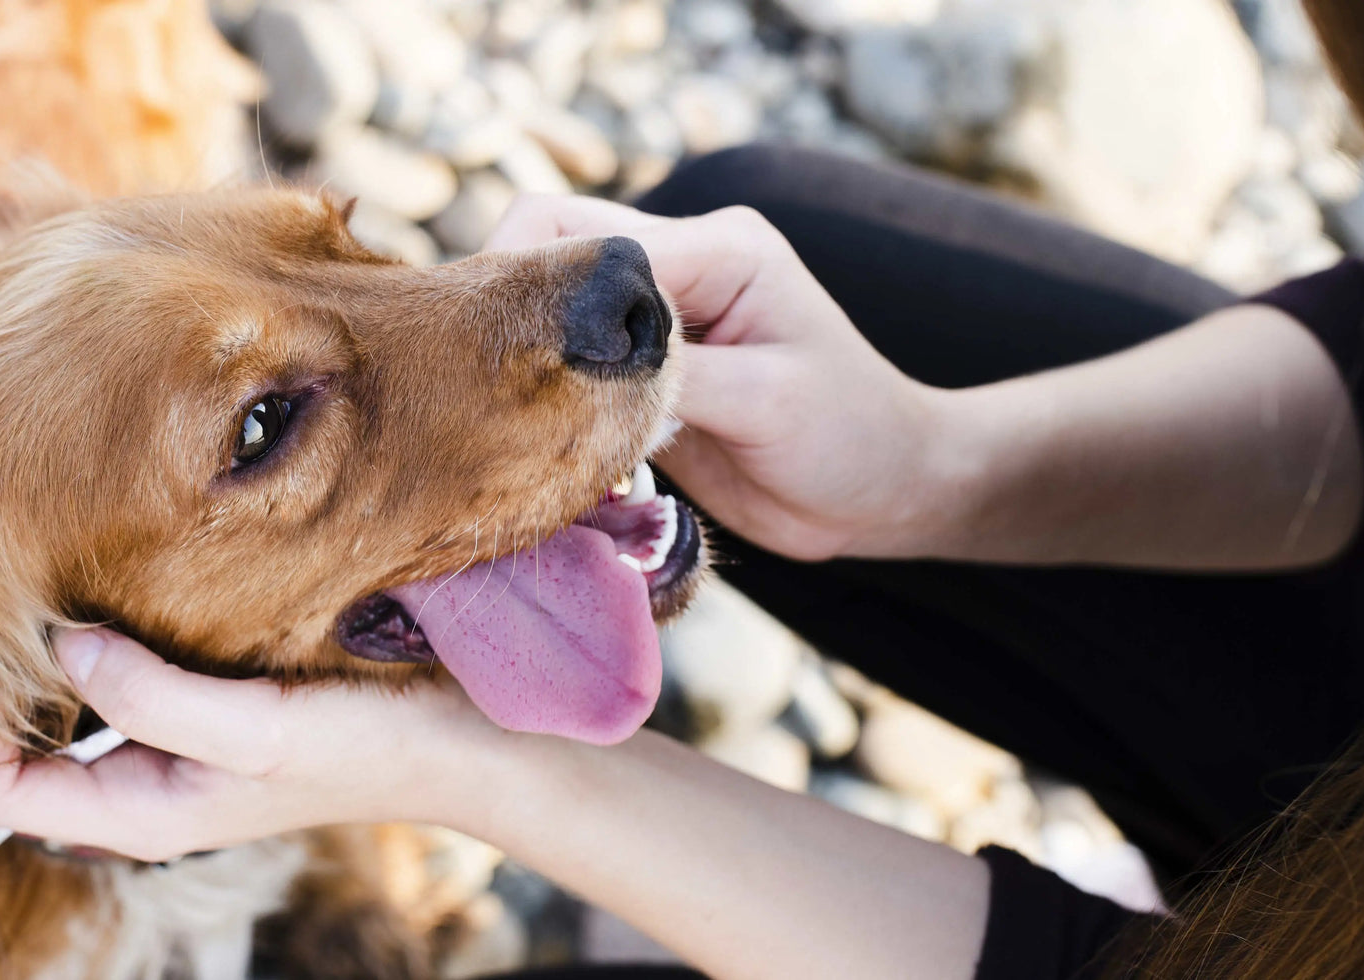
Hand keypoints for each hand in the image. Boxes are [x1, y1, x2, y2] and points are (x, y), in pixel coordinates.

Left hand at [0, 628, 506, 862]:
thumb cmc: (361, 746)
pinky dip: (101, 634)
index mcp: (139, 813)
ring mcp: (175, 739)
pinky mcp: (209, 696)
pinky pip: (124, 670)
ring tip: (31, 577)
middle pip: (23, 745)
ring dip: (44, 652)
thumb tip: (61, 646)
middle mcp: (145, 779)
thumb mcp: (252, 731)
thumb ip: (150, 698)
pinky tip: (108, 579)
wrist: (459, 739)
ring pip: (70, 702)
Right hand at [487, 195, 949, 560]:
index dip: (533, 284)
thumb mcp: (766, 402)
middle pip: (551, 245)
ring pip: (550, 302)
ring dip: (520, 347)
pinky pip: (568, 360)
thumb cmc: (850, 440)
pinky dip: (542, 389)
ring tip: (495, 409)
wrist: (885, 493)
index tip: (493, 352)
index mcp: (719, 247)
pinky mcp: (643, 368)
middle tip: (478, 381)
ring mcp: (658, 316)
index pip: (590, 236)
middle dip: (509, 304)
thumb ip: (672, 373)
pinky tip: (530, 432)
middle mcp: (681, 265)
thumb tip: (576, 361)